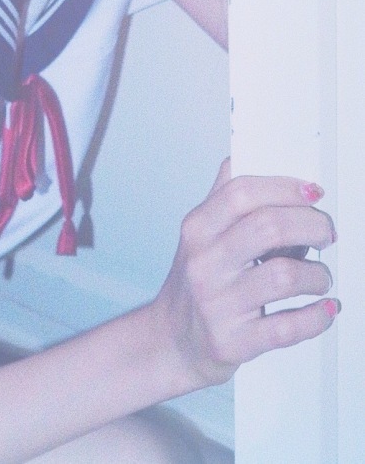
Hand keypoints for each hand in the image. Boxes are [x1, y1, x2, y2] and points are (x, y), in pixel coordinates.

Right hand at [152, 159, 338, 390]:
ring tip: (321, 277)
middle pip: (268, 228)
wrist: (171, 342)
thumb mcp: (200, 235)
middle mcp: (203, 263)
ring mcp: (217, 304)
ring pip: (284, 276)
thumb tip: (247, 156)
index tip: (313, 192)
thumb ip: (223, 197)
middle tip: (327, 233)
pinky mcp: (233, 342)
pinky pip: (287, 327)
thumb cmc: (195, 283)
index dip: (284, 188)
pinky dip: (317, 317)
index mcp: (197, 229)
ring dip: (317, 274)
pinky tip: (324, 309)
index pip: (242, 193)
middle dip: (311, 226)